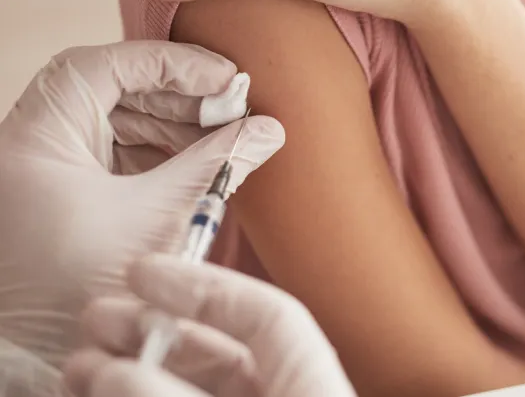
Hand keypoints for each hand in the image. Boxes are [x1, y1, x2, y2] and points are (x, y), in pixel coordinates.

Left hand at [0, 41, 283, 369]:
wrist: (41, 358)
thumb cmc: (82, 292)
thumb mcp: (161, 217)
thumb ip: (218, 165)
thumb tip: (268, 131)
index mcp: (36, 141)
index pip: (101, 67)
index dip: (168, 63)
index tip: (222, 76)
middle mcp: (31, 147)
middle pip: (110, 90)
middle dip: (177, 96)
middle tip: (232, 106)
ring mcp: (45, 170)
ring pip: (113, 121)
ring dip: (171, 124)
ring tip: (222, 135)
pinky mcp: (64, 193)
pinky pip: (112, 153)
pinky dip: (156, 152)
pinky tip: (195, 160)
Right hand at [63, 254, 356, 396]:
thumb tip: (116, 371)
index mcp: (314, 380)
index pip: (269, 313)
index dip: (206, 284)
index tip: (144, 270)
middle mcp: (286, 391)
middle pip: (220, 348)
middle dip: (153, 329)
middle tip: (98, 317)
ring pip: (193, 383)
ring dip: (135, 369)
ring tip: (80, 366)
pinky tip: (101, 391)